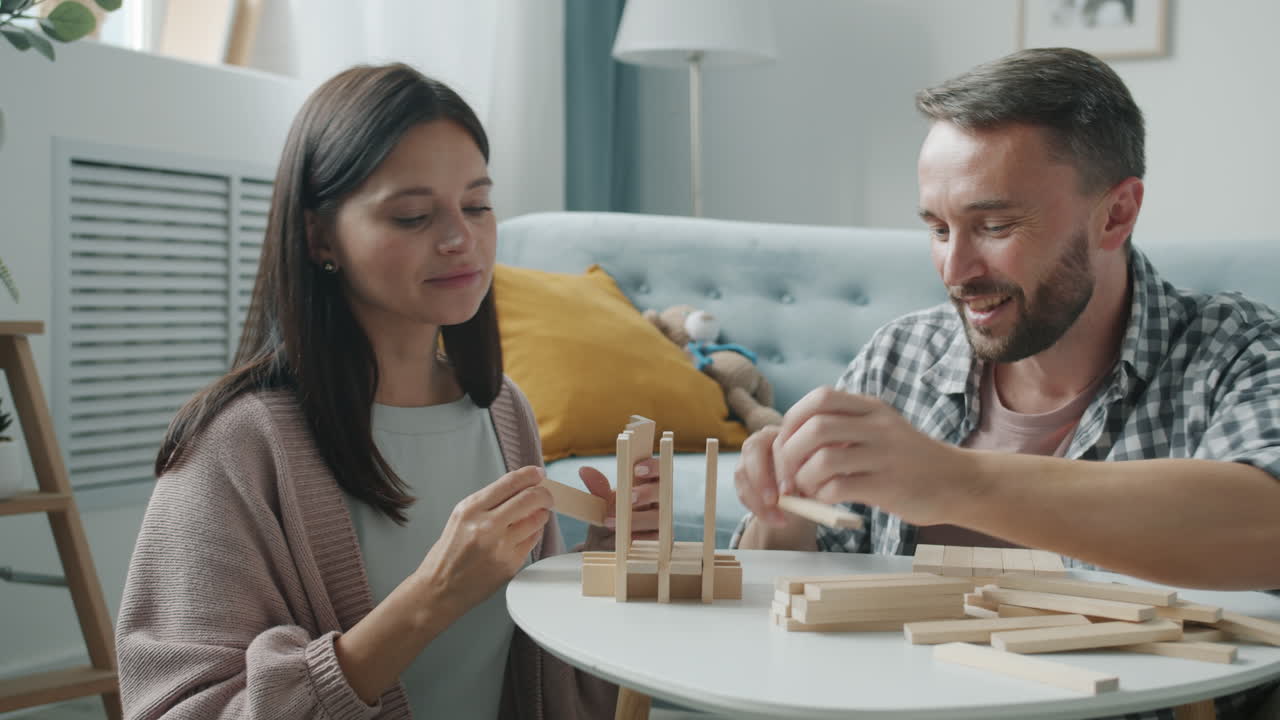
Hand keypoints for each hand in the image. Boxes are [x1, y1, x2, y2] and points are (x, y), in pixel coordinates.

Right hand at [414, 466, 551, 618]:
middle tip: (546, 495)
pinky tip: (526, 533)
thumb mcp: (461, 517)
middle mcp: (486, 525)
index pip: (510, 483)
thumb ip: (489, 502)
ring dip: (542, 514)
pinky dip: (534, 532)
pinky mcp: (510, 564)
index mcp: (471, 509)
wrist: (440, 588)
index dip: (530, 475)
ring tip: (537, 514)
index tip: (538, 473)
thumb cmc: (450, 552)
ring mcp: (501, 546)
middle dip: (544, 494)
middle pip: (530, 498)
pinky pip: (533, 540)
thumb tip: (521, 487)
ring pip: (537, 520)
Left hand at [578, 457, 659, 550]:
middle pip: (663, 491)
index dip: (653, 467)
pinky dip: (640, 537)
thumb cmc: (608, 518)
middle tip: (631, 497)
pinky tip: (627, 538)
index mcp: (647, 485)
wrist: (603, 548)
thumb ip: (598, 488)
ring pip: (657, 517)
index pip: (658, 470)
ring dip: (637, 519)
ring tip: (611, 522)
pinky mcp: (659, 540)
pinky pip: (655, 538)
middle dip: (647, 493)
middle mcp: (657, 501)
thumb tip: (584, 470)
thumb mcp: (601, 504)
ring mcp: (660, 521)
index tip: (637, 470)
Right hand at [733, 425, 818, 548]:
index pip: (778, 444)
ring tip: (777, 519)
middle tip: (773, 502)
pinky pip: (742, 490)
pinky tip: (773, 519)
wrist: (804, 491)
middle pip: (752, 450)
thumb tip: (804, 491)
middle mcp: (763, 438)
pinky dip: (755, 507)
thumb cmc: (815, 478)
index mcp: (786, 433)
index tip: (789, 491)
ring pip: (742, 472)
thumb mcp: (818, 477)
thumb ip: (811, 479)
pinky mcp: (742, 474)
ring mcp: (749, 456)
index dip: (782, 468)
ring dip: (757, 499)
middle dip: (761, 479)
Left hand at [772, 386, 971, 525]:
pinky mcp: (889, 486)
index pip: (819, 399)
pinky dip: (822, 496)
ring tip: (805, 490)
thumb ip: (844, 427)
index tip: (786, 445)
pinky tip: (826, 500)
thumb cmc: (909, 460)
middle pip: (814, 428)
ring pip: (823, 459)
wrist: (959, 482)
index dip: (792, 421)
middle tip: (787, 475)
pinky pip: (840, 488)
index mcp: (870, 408)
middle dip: (789, 454)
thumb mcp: (880, 429)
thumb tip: (792, 440)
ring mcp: (885, 455)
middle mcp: (877, 426)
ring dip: (803, 478)